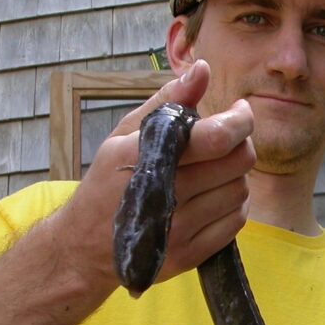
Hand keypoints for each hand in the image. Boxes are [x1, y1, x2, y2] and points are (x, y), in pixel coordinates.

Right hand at [52, 59, 254, 296]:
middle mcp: (165, 195)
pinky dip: (232, 204)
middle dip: (240, 143)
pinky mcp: (189, 254)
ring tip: (212, 171)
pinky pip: (235, 221)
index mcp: (145, 156)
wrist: (83, 247)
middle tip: (225, 141)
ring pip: (240, 190)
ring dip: (234, 176)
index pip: (217, 136)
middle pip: (238, 162)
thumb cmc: (106, 183)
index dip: (240, 119)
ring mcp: (178, 229)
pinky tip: (212, 197)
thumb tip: (203, 70)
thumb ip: (167, 100)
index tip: (239, 110)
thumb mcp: (124, 134)